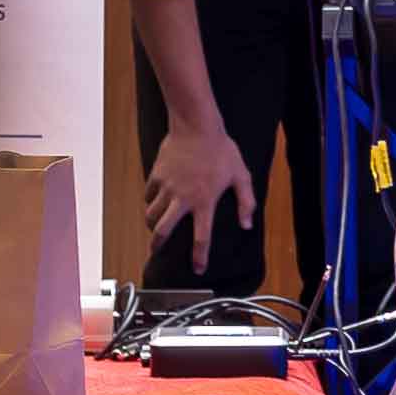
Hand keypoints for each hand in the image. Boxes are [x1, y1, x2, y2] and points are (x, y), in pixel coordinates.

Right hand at [144, 119, 255, 261]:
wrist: (196, 126)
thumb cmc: (221, 150)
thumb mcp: (241, 175)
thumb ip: (246, 202)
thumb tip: (247, 224)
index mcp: (204, 202)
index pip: (201, 237)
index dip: (200, 256)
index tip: (198, 268)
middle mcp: (182, 199)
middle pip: (163, 231)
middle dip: (158, 245)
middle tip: (157, 252)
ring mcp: (167, 187)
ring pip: (151, 214)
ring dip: (152, 224)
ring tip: (155, 227)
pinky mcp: (156, 175)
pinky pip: (148, 194)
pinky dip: (149, 200)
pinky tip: (154, 201)